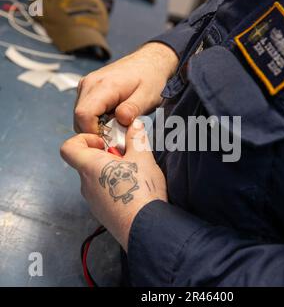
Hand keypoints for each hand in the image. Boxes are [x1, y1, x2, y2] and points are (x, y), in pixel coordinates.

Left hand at [60, 119, 167, 250]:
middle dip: (107, 155)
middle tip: (127, 157)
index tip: (103, 142)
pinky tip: (134, 191)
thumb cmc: (141, 190)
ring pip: (97, 179)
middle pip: (87, 163)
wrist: (146, 227)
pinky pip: (103, 194)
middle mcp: (87, 184)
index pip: (69, 147)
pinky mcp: (102, 213)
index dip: (83, 139)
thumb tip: (134, 125)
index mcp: (90, 166)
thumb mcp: (143, 157)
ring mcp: (93, 201)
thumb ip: (136, 138)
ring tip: (134, 174)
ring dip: (112, 172)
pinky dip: (114, 188)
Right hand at [74, 42, 178, 132]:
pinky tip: (112, 118)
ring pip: (79, 116)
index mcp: (104, 85)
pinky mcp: (87, 89)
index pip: (84, 114)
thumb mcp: (148, 96)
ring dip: (95, 126)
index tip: (109, 140)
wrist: (149, 62)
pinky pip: (85, 110)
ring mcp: (86, 85)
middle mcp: (89, 84)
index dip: (93, 133)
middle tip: (116, 136)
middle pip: (78, 118)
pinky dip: (95, 120)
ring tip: (116, 125)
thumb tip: (120, 119)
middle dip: (95, 132)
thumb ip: (133, 108)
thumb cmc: (151, 78)